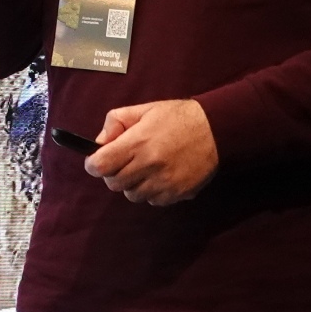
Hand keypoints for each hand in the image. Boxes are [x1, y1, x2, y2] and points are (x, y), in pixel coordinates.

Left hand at [83, 99, 217, 205]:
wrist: (216, 130)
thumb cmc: (176, 118)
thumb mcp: (142, 110)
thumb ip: (116, 123)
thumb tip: (99, 143)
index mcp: (138, 143)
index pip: (101, 165)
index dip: (93, 164)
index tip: (96, 161)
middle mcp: (149, 165)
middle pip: (114, 184)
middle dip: (113, 174)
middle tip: (123, 162)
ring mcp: (165, 182)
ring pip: (133, 195)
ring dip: (132, 184)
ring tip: (144, 169)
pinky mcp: (178, 193)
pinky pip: (153, 201)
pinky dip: (151, 191)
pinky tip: (160, 176)